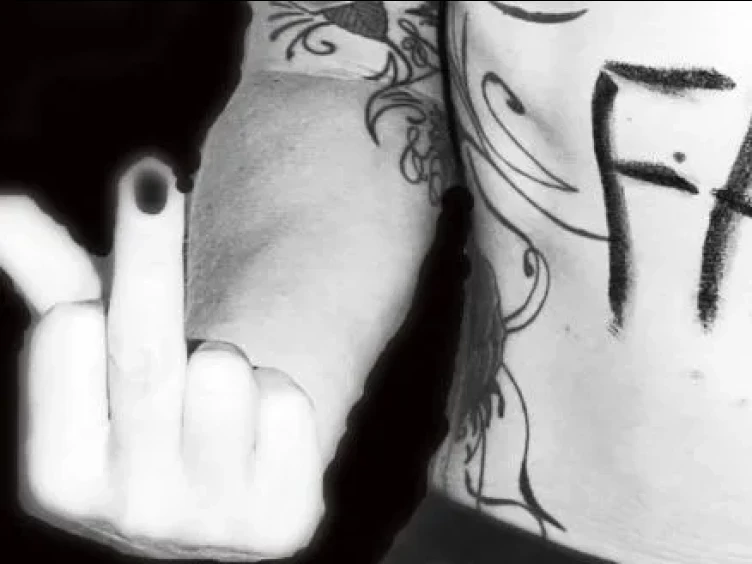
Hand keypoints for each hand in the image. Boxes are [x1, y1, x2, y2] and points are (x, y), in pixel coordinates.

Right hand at [3, 157, 323, 560]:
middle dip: (151, 256)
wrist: (233, 471)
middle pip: (143, 354)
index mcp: (61, 480)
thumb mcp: (100, 347)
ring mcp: (212, 526)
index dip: (101, 287)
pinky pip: (290, 407)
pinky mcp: (285, 522)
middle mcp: (131, 515)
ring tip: (223, 386)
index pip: (68, 336)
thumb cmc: (157, 394)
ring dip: (226, 357)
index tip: (115, 262)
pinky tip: (266, 426)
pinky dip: (282, 395)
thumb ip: (48, 281)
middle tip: (154, 183)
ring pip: (223, 377)